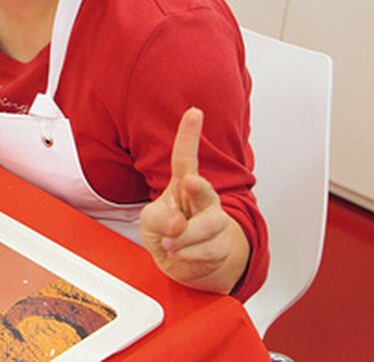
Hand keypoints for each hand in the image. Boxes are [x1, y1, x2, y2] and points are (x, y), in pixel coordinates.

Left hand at [139, 107, 249, 294]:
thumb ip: (159, 219)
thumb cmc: (164, 232)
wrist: (183, 261)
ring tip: (169, 243)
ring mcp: (215, 220)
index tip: (194, 112)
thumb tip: (177, 225)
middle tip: (189, 182)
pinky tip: (182, 253)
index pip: (185, 156)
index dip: (189, 134)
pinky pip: (207, 250)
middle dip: (198, 187)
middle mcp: (202, 198)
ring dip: (183, 239)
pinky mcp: (223, 243)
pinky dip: (188, 255)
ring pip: (206, 226)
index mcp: (182, 184)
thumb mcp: (150, 221)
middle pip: (204, 190)